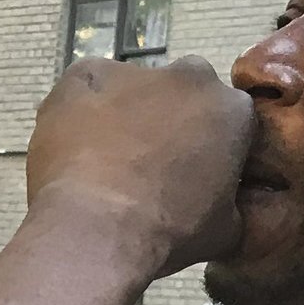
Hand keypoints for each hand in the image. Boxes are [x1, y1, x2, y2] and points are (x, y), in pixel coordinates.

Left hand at [22, 53, 253, 280]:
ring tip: (101, 164)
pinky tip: (71, 149)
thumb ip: (230, 202)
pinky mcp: (83, 74)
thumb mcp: (224, 231)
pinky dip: (79, 113)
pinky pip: (84, 91)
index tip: (192, 174)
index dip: (208, 147)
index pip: (227, 121)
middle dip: (168, 120)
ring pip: (130, 91)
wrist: (96, 228)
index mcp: (232, 110)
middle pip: (181, 94)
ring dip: (122, 117)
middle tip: (147, 165)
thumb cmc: (168, 233)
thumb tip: (223, 203)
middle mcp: (189, 76)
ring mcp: (133, 71)